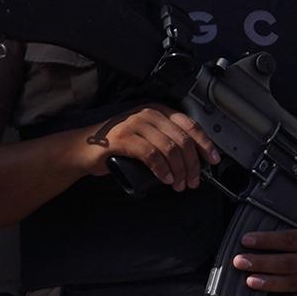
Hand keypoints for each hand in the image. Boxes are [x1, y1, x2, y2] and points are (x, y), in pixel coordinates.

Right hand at [82, 107, 217, 191]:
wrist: (83, 149)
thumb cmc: (117, 146)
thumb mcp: (147, 139)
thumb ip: (167, 141)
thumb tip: (194, 160)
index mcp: (158, 111)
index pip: (190, 125)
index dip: (205, 144)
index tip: (213, 160)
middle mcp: (148, 113)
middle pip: (182, 140)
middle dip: (192, 164)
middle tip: (193, 181)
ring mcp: (134, 124)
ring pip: (170, 148)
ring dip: (179, 170)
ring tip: (179, 184)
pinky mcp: (123, 138)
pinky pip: (151, 154)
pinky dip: (162, 169)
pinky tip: (166, 179)